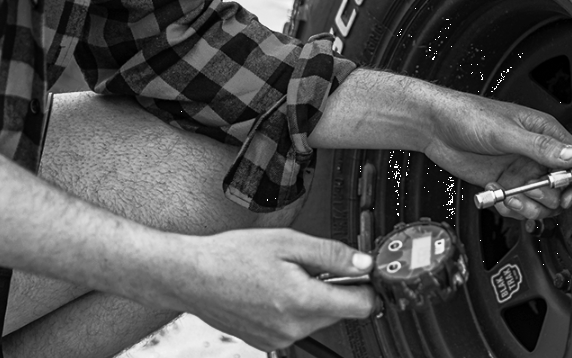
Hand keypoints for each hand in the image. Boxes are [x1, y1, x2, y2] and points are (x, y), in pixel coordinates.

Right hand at [166, 229, 375, 350]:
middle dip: (336, 288)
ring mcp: (279, 338)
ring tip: (287, 274)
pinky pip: (297, 326)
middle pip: (341, 312)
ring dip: (314, 298)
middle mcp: (293, 327)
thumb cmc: (232, 256)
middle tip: (312, 265)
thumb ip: (332, 255)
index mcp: (302, 301)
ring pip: (319, 319)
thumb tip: (363, 264)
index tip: (362, 272)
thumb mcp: (289, 242)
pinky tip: (275, 289)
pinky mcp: (267, 341)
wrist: (192, 276)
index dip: (367, 286)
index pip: (361, 306)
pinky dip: (295, 308)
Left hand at [425, 90, 571, 220]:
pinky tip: (497, 194)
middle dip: (551, 196)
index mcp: (544, 133)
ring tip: (512, 197)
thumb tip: (571, 156)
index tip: (569, 189)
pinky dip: (510, 208)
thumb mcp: (505, 131)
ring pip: (542, 202)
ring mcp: (520, 170)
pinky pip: (519, 207)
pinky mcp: (505, 184)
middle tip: (532, 191)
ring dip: (529, 206)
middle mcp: (536, 154)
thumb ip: (539, 146)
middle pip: (563, 187)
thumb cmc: (468, 116)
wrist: (435, 127)